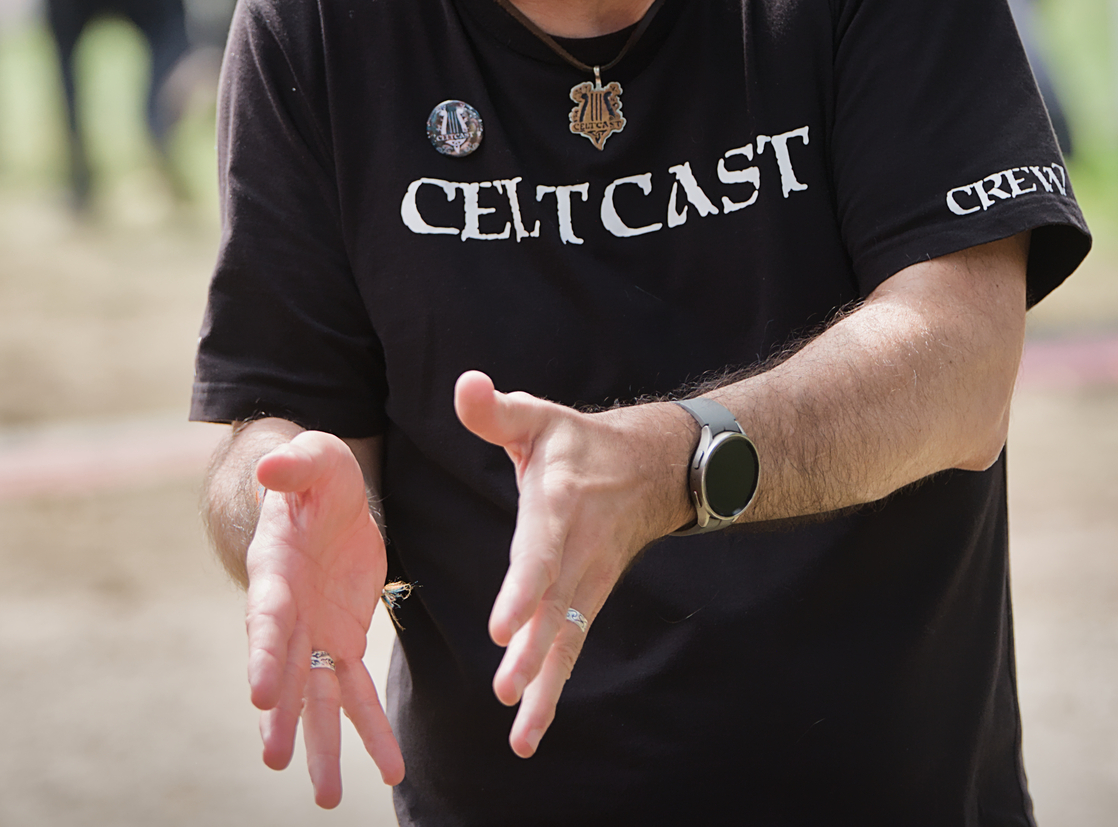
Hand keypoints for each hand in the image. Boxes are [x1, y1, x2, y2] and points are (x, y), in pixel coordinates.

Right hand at [246, 430, 406, 806]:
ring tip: (326, 796)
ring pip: (316, 697)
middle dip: (280, 715)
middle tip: (275, 758)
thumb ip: (296, 464)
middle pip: (282, 670)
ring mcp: (312, 633)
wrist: (326, 495)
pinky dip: (371, 730)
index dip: (263, 653)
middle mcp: (287, 612)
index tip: (259, 694)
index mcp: (276, 570)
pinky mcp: (342, 642)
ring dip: (321, 744)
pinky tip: (390, 768)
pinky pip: (356, 692)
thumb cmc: (316, 473)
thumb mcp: (315, 457)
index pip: (267, 616)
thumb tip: (270, 470)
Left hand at [453, 371, 692, 756]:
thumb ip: (496, 410)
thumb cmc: (577, 445)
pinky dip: (552, 691)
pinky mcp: (587, 602)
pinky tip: (529, 731)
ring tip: (520, 732)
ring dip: (544, 685)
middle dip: (534, 652)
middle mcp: (578, 552)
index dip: (524, 588)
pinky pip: (570, 649)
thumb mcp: (538, 418)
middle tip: (507, 689)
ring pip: (565, 640)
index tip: (504, 627)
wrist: (652, 471)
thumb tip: (464, 385)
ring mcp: (587, 583)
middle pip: (555, 609)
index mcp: (560, 504)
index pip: (541, 551)